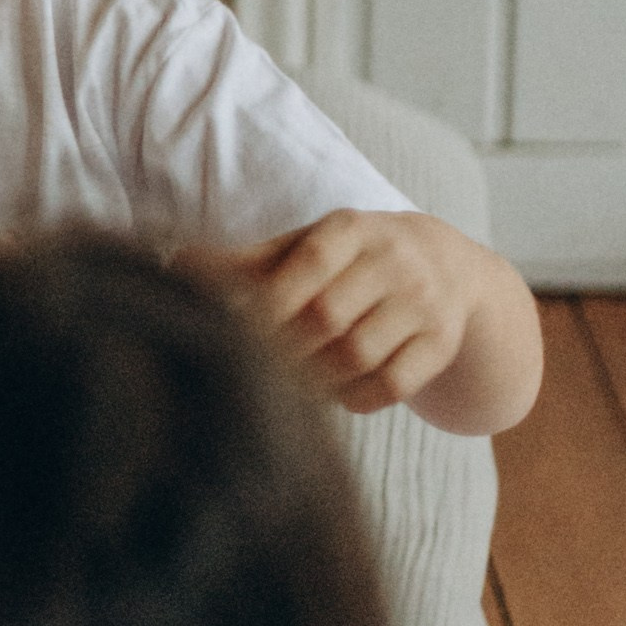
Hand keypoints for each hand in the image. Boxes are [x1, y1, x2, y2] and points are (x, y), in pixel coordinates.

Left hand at [181, 211, 541, 434]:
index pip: (310, 263)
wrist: (447, 266)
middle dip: (284, 348)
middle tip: (252, 368)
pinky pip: (393, 384)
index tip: (233, 329)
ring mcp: (425, 303)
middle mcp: (396, 259)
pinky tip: (331, 392)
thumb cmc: (350, 259)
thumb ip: (249, 260)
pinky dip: (354, 397)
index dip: (269, 300)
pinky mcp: (442, 344)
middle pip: (329, 317)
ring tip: (286, 383)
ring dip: (314, 378)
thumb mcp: (307, 244)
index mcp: (354, 228)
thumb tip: (178, 265)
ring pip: (360, 355)